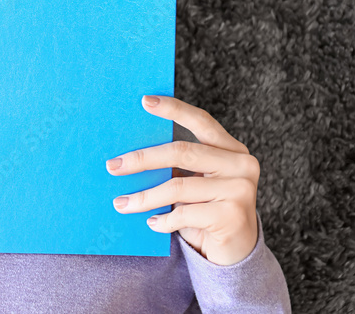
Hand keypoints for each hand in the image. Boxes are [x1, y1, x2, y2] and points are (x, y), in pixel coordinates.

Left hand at [106, 95, 259, 265]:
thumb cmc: (207, 212)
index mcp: (232, 149)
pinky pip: (184, 214)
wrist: (236, 254)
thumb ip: (177, 165)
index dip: (173, 109)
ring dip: (144, 197)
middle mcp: (242, 164)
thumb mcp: (195, 183)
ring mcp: (240, 190)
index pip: (201, 121)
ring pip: (178, 187)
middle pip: (182, 152)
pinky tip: (152, 223)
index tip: (145, 101)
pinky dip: (163, 220)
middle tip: (113, 166)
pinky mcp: (232, 216)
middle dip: (142, 159)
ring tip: (121, 204)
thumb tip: (129, 153)